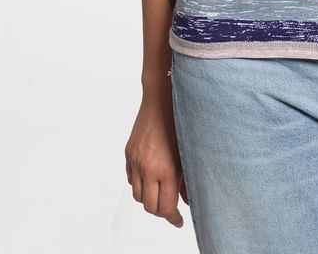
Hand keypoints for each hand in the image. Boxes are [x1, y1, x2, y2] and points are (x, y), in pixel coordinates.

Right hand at [125, 91, 187, 227]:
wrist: (162, 98)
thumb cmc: (180, 121)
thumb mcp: (188, 153)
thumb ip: (188, 180)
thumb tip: (188, 201)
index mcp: (166, 169)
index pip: (165, 208)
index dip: (173, 218)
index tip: (178, 220)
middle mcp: (147, 168)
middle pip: (150, 206)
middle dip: (161, 211)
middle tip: (171, 208)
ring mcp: (135, 161)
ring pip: (137, 195)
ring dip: (149, 198)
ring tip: (160, 192)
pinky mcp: (128, 154)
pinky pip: (131, 179)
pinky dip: (139, 184)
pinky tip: (150, 177)